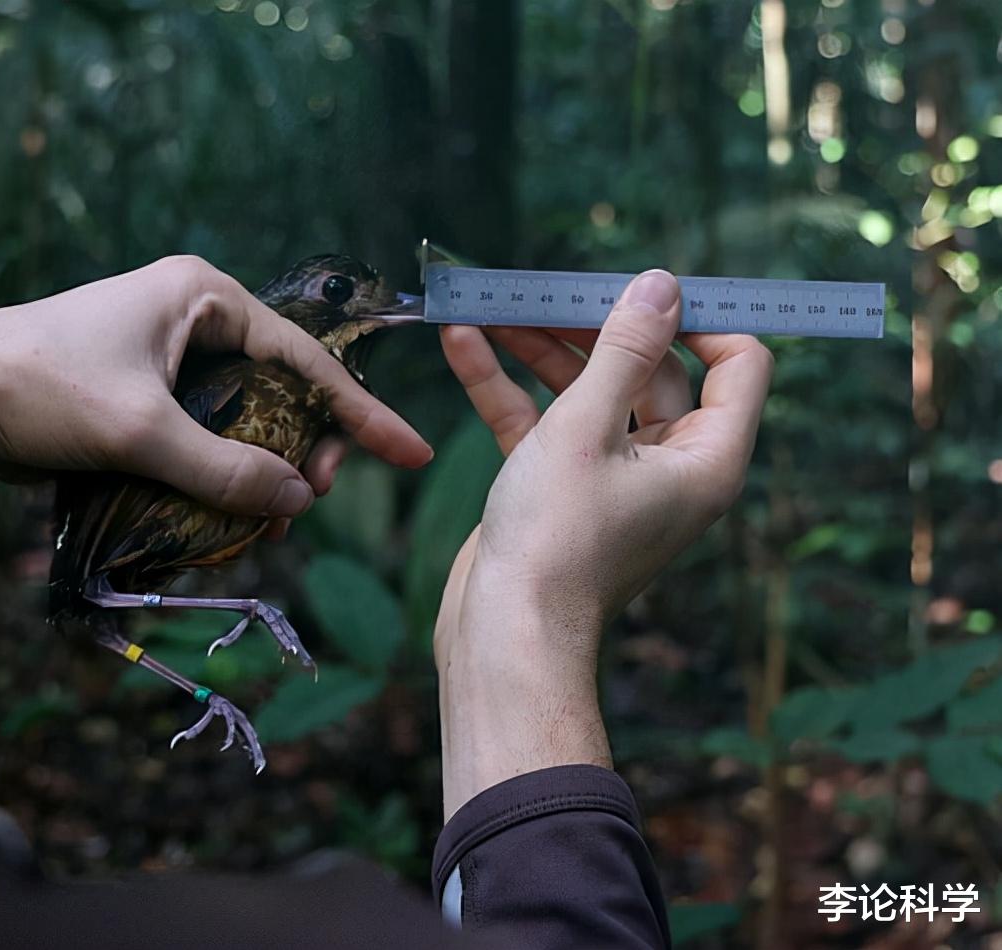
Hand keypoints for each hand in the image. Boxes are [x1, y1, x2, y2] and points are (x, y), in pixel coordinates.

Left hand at [0, 255, 430, 515]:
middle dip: (302, 449)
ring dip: (260, 470)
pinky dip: (222, 474)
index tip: (411, 454)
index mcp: (202, 296)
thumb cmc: (39, 389)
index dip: (361, 412)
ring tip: (266, 521)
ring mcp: (168, 359)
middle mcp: (193, 319)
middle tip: (304, 504)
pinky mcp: (144, 396)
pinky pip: (205, 436)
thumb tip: (296, 502)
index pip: (304, 358)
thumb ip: (224, 468)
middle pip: (280, 391)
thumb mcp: (140, 430)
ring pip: (244, 420)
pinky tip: (228, 514)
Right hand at [434, 269, 772, 816]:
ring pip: (589, 392)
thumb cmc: (555, 539)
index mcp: (706, 458)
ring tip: (495, 305)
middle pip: (649, 370)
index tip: (644, 286)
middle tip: (551, 288)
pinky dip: (508, 388)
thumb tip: (661, 284)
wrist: (504, 633)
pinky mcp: (564, 488)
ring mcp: (615, 479)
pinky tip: (464, 345)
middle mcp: (671, 467)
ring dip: (541, 350)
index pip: (737, 364)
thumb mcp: (586, 429)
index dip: (700, 318)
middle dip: (594, 326)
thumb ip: (622, 351)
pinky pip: (545, 423)